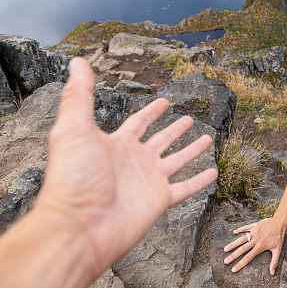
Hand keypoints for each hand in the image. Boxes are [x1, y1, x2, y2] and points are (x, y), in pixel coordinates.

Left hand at [35, 57, 217, 276]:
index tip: (164, 101)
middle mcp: (134, 161)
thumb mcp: (74, 128)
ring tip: (207, 138)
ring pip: (177, 161)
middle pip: (160, 140)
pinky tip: (214, 172)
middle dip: (173, 129)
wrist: (79, 226)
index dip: (151, 112)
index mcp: (115, 144)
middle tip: (188, 117)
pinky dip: (200, 181)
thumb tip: (76, 61)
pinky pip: (185, 188)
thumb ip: (79, 95)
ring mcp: (147, 181)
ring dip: (191, 150)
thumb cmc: (72, 178)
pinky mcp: (158, 201)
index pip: (138, 123)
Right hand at [223, 217, 286, 274]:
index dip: (240, 264)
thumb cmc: (279, 237)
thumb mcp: (278, 250)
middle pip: (243, 249)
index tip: (233, 269)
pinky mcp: (254, 225)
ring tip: (225, 249)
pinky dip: (240, 229)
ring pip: (242, 239)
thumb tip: (272, 273)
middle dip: (233, 256)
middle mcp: (256, 240)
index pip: (248, 257)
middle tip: (225, 261)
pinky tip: (233, 232)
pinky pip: (245, 227)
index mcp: (260, 247)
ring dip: (233, 244)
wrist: (280, 223)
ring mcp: (254, 232)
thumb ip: (274, 262)